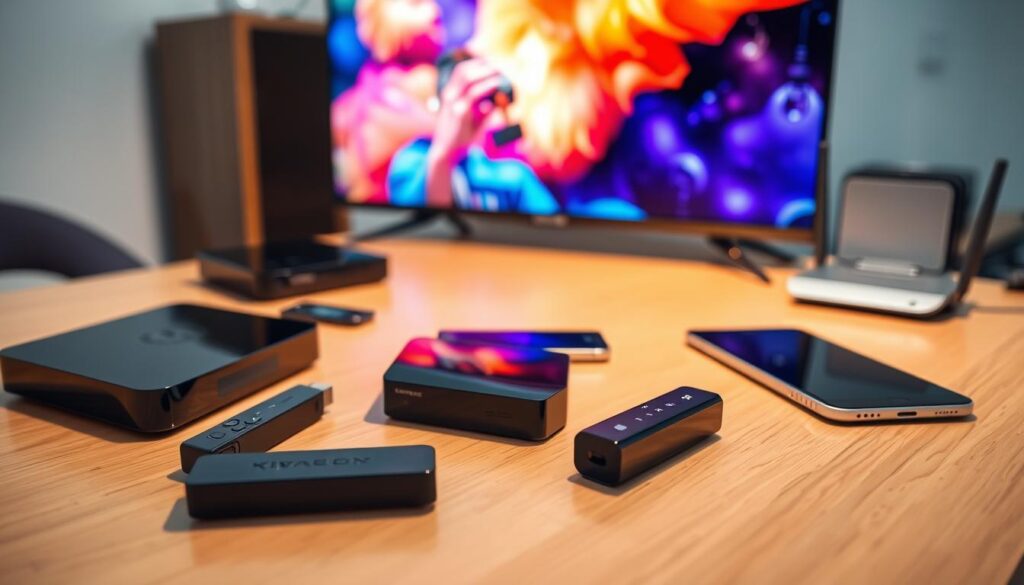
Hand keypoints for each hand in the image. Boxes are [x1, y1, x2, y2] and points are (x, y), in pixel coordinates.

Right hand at [425, 58, 505, 205]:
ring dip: (485, 73)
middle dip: (483, 65)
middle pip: (463, 70)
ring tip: (500, 75)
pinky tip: (497, 85)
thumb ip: (485, 109)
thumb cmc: (461, 135)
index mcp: (450, 93)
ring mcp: (452, 103)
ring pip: (467, 78)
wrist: (446, 151)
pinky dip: (487, 86)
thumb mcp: (473, 120)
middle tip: (500, 68)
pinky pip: (473, 94)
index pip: (461, 70)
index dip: (477, 63)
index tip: (494, 64)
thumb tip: (499, 101)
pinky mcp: (459, 112)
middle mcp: (449, 95)